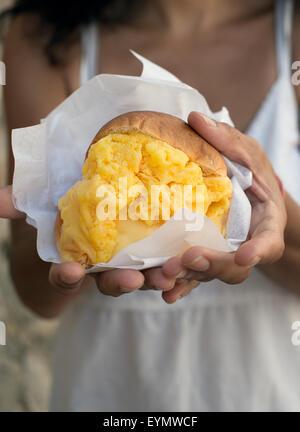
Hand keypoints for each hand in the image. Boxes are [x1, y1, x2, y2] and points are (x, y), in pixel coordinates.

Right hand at [1, 186, 165, 299]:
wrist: (116, 181)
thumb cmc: (81, 192)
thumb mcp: (56, 193)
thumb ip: (27, 199)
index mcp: (80, 258)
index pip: (66, 275)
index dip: (65, 276)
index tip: (69, 271)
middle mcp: (108, 266)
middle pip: (112, 282)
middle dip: (120, 283)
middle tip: (132, 279)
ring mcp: (137, 262)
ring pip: (145, 277)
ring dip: (155, 279)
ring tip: (167, 275)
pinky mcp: (162, 252)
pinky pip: (171, 266)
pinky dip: (179, 271)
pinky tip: (188, 265)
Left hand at [144, 112, 286, 303]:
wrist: (243, 193)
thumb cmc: (250, 172)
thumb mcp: (245, 151)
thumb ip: (225, 140)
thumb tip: (195, 118)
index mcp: (264, 222)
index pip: (268, 241)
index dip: (258, 250)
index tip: (244, 254)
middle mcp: (246, 246)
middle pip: (234, 266)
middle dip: (212, 264)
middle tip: (188, 257)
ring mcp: (224, 255)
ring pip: (210, 274)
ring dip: (189, 277)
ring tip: (165, 276)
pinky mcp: (205, 259)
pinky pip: (194, 277)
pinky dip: (181, 285)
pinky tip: (165, 291)